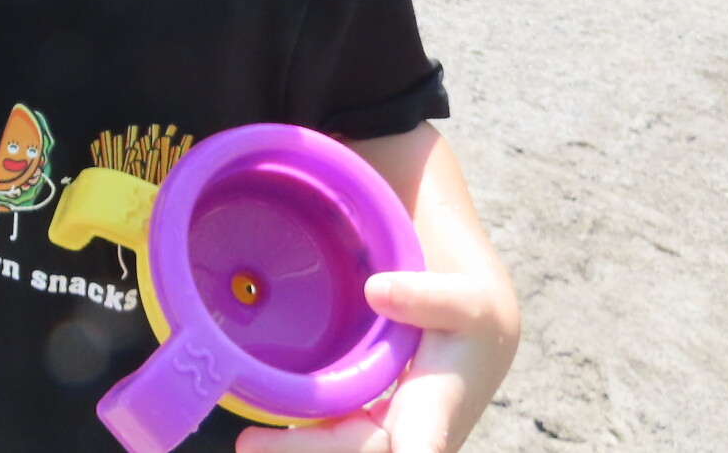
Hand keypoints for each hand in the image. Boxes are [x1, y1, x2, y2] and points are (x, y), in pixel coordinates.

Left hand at [235, 271, 508, 452]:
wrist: (479, 338)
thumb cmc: (468, 320)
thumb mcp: (460, 301)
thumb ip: (426, 297)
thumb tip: (377, 291)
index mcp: (437, 409)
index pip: (419, 443)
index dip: (408, 447)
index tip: (399, 452)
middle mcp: (411, 435)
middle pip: (358, 452)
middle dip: (306, 450)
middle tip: (248, 443)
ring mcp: (389, 437)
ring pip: (344, 449)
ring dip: (300, 447)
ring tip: (250, 444)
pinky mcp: (369, 429)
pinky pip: (336, 438)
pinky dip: (305, 438)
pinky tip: (265, 437)